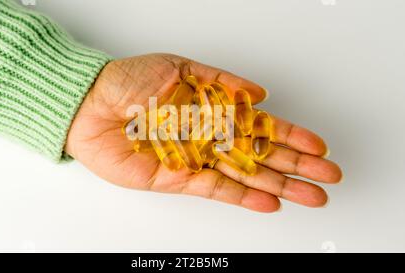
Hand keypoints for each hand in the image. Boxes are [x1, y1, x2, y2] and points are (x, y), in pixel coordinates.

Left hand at [65, 53, 341, 212]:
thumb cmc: (129, 81)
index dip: (291, 135)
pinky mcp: (178, 178)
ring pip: (247, 175)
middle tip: (329, 176)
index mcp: (212, 109)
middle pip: (262, 154)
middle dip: (298, 166)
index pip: (261, 125)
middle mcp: (209, 136)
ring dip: (281, 186)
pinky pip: (217, 189)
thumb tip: (259, 93)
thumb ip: (221, 81)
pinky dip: (244, 196)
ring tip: (312, 196)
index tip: (318, 145)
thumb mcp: (180, 66)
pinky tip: (270, 202)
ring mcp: (196, 159)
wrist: (91, 104)